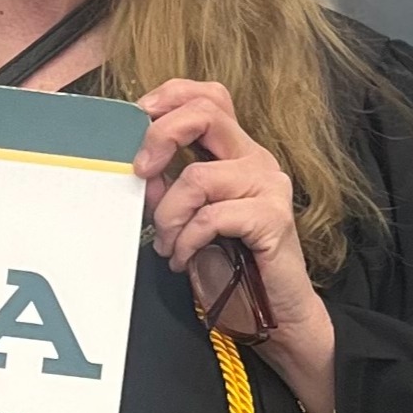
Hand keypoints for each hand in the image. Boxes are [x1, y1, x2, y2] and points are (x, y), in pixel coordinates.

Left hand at [134, 79, 336, 412]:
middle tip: (140, 172)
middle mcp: (257, 160)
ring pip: (198, 176)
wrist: (274, 316)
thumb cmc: (232, 268)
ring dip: (168, 215)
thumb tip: (141, 171)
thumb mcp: (188, 221)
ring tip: (166, 244)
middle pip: (208, 112)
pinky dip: (187, 239)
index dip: (171, 96)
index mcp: (237, 153)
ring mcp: (269, 186)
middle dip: (161, 136)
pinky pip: (213, 215)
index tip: (138, 119)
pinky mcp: (272, 218)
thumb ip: (168, 191)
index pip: (210, 96)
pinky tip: (183, 258)